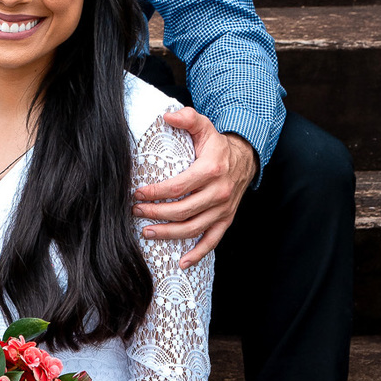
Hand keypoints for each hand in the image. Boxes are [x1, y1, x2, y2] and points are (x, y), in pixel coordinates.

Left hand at [133, 107, 256, 267]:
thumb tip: (166, 116)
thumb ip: (187, 118)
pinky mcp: (226, 220)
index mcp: (211, 170)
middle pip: (181, 210)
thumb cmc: (217, 145)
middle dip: (155, 213)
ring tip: (147, 232)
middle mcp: (219, 192)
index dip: (155, 193)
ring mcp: (223, 209)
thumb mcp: (204, 126)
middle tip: (135, 212)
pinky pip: (212, 241)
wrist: (245, 158)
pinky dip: (198, 254)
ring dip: (168, 234)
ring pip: (192, 228)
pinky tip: (182, 263)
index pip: (177, 186)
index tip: (137, 194)